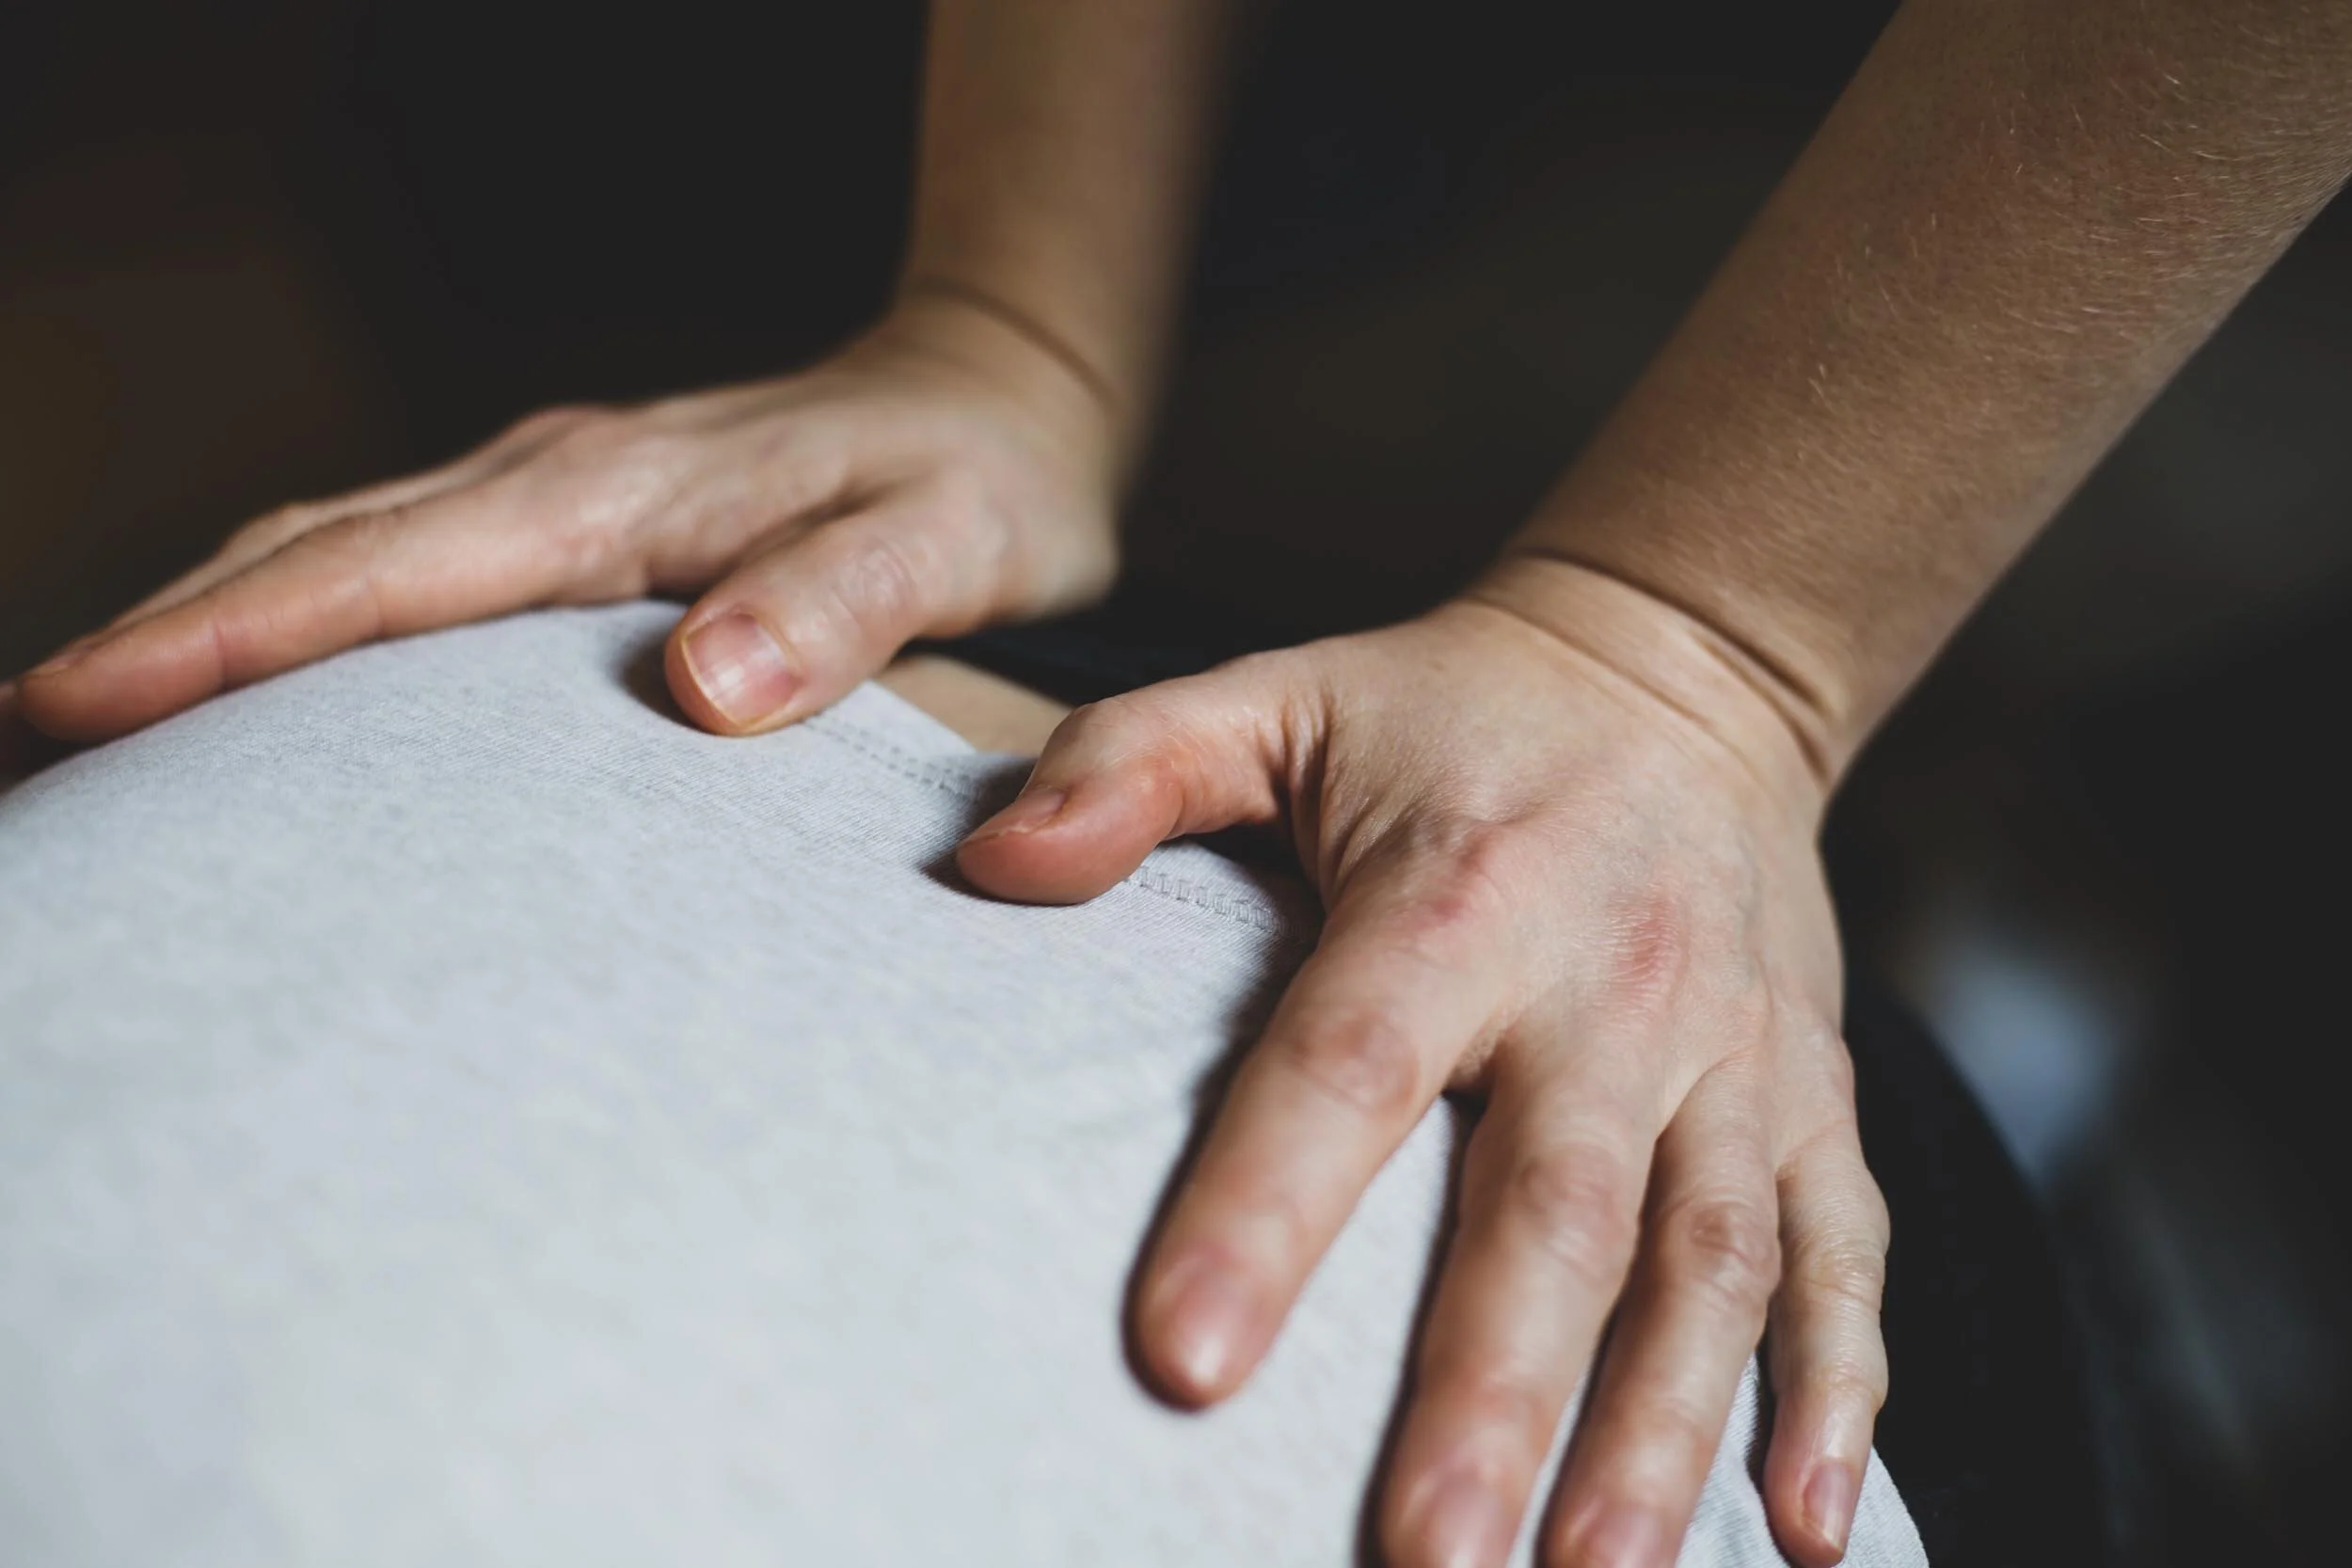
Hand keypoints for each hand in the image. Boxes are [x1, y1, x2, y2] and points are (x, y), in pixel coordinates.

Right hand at [15, 289, 1121, 742]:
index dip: (225, 645)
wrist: (1005, 395)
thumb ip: (839, 604)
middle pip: (311, 556)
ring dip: (201, 635)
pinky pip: (395, 572)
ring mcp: (553, 497)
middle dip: (155, 647)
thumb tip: (700, 690)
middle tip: (28, 759)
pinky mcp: (571, 524)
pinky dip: (294, 627)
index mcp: (613, 494)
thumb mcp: (946, 541)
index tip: (79, 713)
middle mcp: (555, 482)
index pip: (384, 574)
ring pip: (333, 556)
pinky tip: (258, 698)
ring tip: (84, 738)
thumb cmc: (980, 485)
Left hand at [956, 560, 1888, 1567]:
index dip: (1265, 1208)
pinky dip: (1840, 1390)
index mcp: (1456, 896)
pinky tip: (1807, 1529)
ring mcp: (1733, 1052)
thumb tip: (986, 861)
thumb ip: (1132, 762)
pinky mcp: (1812, 1096)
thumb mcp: (1283, 693)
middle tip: (1418, 1559)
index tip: (1178, 1358)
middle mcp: (1611, 985)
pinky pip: (1844, 1252)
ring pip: (1710, 1261)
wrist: (1689, 666)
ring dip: (1661, 1431)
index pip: (1348, 1062)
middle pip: (1554, 1208)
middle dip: (1491, 1395)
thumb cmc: (1450, 712)